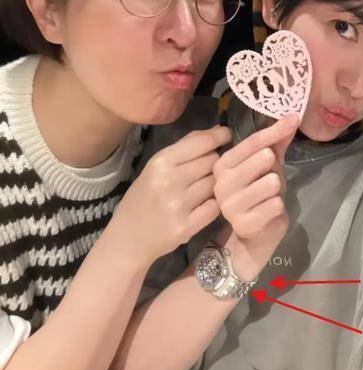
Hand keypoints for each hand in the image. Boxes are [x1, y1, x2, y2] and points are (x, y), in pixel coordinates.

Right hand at [110, 125, 231, 265]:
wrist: (128, 239)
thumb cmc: (144, 197)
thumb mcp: (156, 166)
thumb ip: (186, 146)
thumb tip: (218, 130)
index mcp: (161, 162)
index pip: (202, 143)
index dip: (220, 136)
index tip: (227, 135)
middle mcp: (170, 181)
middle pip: (212, 162)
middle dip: (215, 163)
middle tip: (208, 169)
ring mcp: (178, 205)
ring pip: (216, 183)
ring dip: (215, 184)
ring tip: (203, 188)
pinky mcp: (186, 227)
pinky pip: (215, 207)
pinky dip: (213, 204)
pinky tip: (204, 204)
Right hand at [213, 115, 298, 280]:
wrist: (256, 235)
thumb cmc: (260, 194)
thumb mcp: (267, 165)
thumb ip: (276, 142)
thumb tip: (292, 117)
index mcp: (223, 164)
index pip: (253, 141)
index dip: (275, 130)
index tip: (293, 119)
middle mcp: (221, 183)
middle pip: (262, 157)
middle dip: (273, 166)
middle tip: (268, 179)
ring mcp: (230, 205)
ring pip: (271, 181)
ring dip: (276, 189)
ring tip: (268, 197)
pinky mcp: (244, 223)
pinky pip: (275, 203)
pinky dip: (278, 206)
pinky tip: (269, 211)